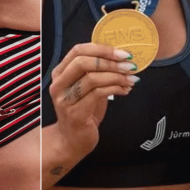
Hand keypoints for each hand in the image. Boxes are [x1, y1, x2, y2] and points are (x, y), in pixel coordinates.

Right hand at [47, 43, 137, 159]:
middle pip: (83, 62)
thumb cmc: (83, 111)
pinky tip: (125, 90)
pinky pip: (98, 94)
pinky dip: (115, 89)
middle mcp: (59, 85)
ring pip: (92, 78)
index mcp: (61, 73)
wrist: (73, 140)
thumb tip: (121, 57)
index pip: (78, 50)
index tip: (122, 53)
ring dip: (116, 76)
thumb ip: (98, 72)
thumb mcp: (88, 87)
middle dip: (110, 62)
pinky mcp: (75, 113)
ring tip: (130, 79)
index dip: (102, 48)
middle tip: (128, 65)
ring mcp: (65, 100)